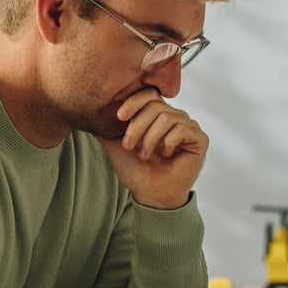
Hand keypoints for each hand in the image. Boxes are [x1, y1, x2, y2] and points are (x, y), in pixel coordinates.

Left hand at [97, 88, 207, 209]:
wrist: (150, 193)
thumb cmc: (136, 170)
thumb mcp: (115, 143)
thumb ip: (105, 125)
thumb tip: (89, 108)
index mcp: (156, 114)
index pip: (148, 94)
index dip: (133, 102)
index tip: (119, 117)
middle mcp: (173, 116)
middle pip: (155, 105)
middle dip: (137, 125)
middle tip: (129, 145)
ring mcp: (187, 126)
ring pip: (167, 117)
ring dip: (150, 138)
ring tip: (144, 154)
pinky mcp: (199, 138)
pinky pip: (181, 129)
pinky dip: (167, 143)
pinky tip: (165, 154)